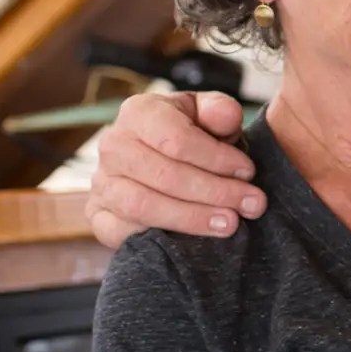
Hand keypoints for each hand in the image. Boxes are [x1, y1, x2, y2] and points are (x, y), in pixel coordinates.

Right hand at [86, 91, 264, 246]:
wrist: (161, 161)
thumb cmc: (193, 134)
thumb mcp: (209, 114)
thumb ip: (220, 110)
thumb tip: (226, 116)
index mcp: (140, 112)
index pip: (177, 139)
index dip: (217, 158)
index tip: (248, 171)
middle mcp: (113, 145)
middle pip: (164, 175)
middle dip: (215, 192)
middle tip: (252, 204)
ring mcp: (101, 182)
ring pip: (144, 206)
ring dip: (193, 218)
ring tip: (230, 224)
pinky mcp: (98, 215)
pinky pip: (121, 233)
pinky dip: (159, 237)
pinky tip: (192, 240)